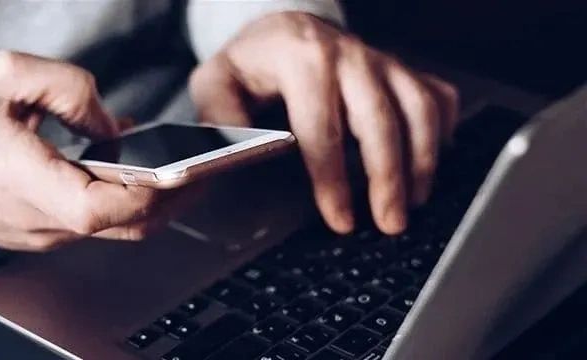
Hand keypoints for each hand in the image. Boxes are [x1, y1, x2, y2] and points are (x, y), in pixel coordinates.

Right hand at [0, 51, 186, 250]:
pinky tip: (135, 167)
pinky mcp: (45, 233)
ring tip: (181, 163)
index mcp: (29, 185)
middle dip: (174, 198)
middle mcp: (42, 220)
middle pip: (126, 224)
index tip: (183, 171)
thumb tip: (114, 124)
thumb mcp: (4, 75)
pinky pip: (97, 221)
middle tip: (208, 167)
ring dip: (152, 198)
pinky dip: (124, 198)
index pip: (102, 208)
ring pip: (117, 227)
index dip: (148, 192)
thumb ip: (68, 88)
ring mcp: (45, 233)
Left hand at [190, 12, 458, 233]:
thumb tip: (242, 154)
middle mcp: (347, 55)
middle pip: (380, 120)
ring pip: (418, 108)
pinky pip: (436, 96)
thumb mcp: (215, 83)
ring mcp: (380, 60)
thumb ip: (222, 119)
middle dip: (388, 179)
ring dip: (421, 160)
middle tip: (389, 222)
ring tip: (413, 202)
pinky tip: (430, 162)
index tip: (340, 218)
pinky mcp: (400, 69)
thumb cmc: (250, 64)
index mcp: (300, 58)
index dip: (333, 179)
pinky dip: (441, 131)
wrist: (282, 29)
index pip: (321, 126)